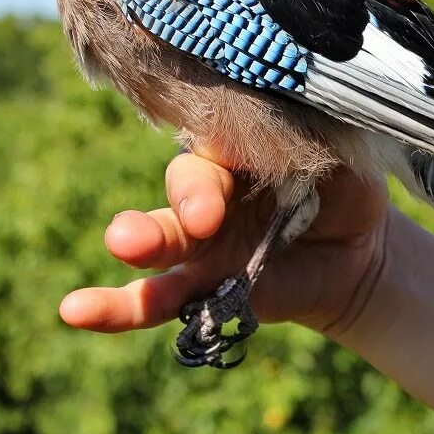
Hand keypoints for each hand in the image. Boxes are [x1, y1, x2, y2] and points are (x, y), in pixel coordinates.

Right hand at [59, 150, 388, 335]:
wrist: (358, 247)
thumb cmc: (343, 184)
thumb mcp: (338, 155)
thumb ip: (310, 139)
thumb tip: (288, 122)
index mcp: (239, 146)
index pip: (219, 139)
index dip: (228, 154)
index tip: (243, 170)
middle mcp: (211, 189)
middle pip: (185, 186)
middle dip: (190, 198)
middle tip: (203, 217)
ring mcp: (203, 242)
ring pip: (162, 240)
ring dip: (140, 240)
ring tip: (122, 242)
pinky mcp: (205, 287)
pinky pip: (156, 299)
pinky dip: (115, 306)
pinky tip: (75, 311)